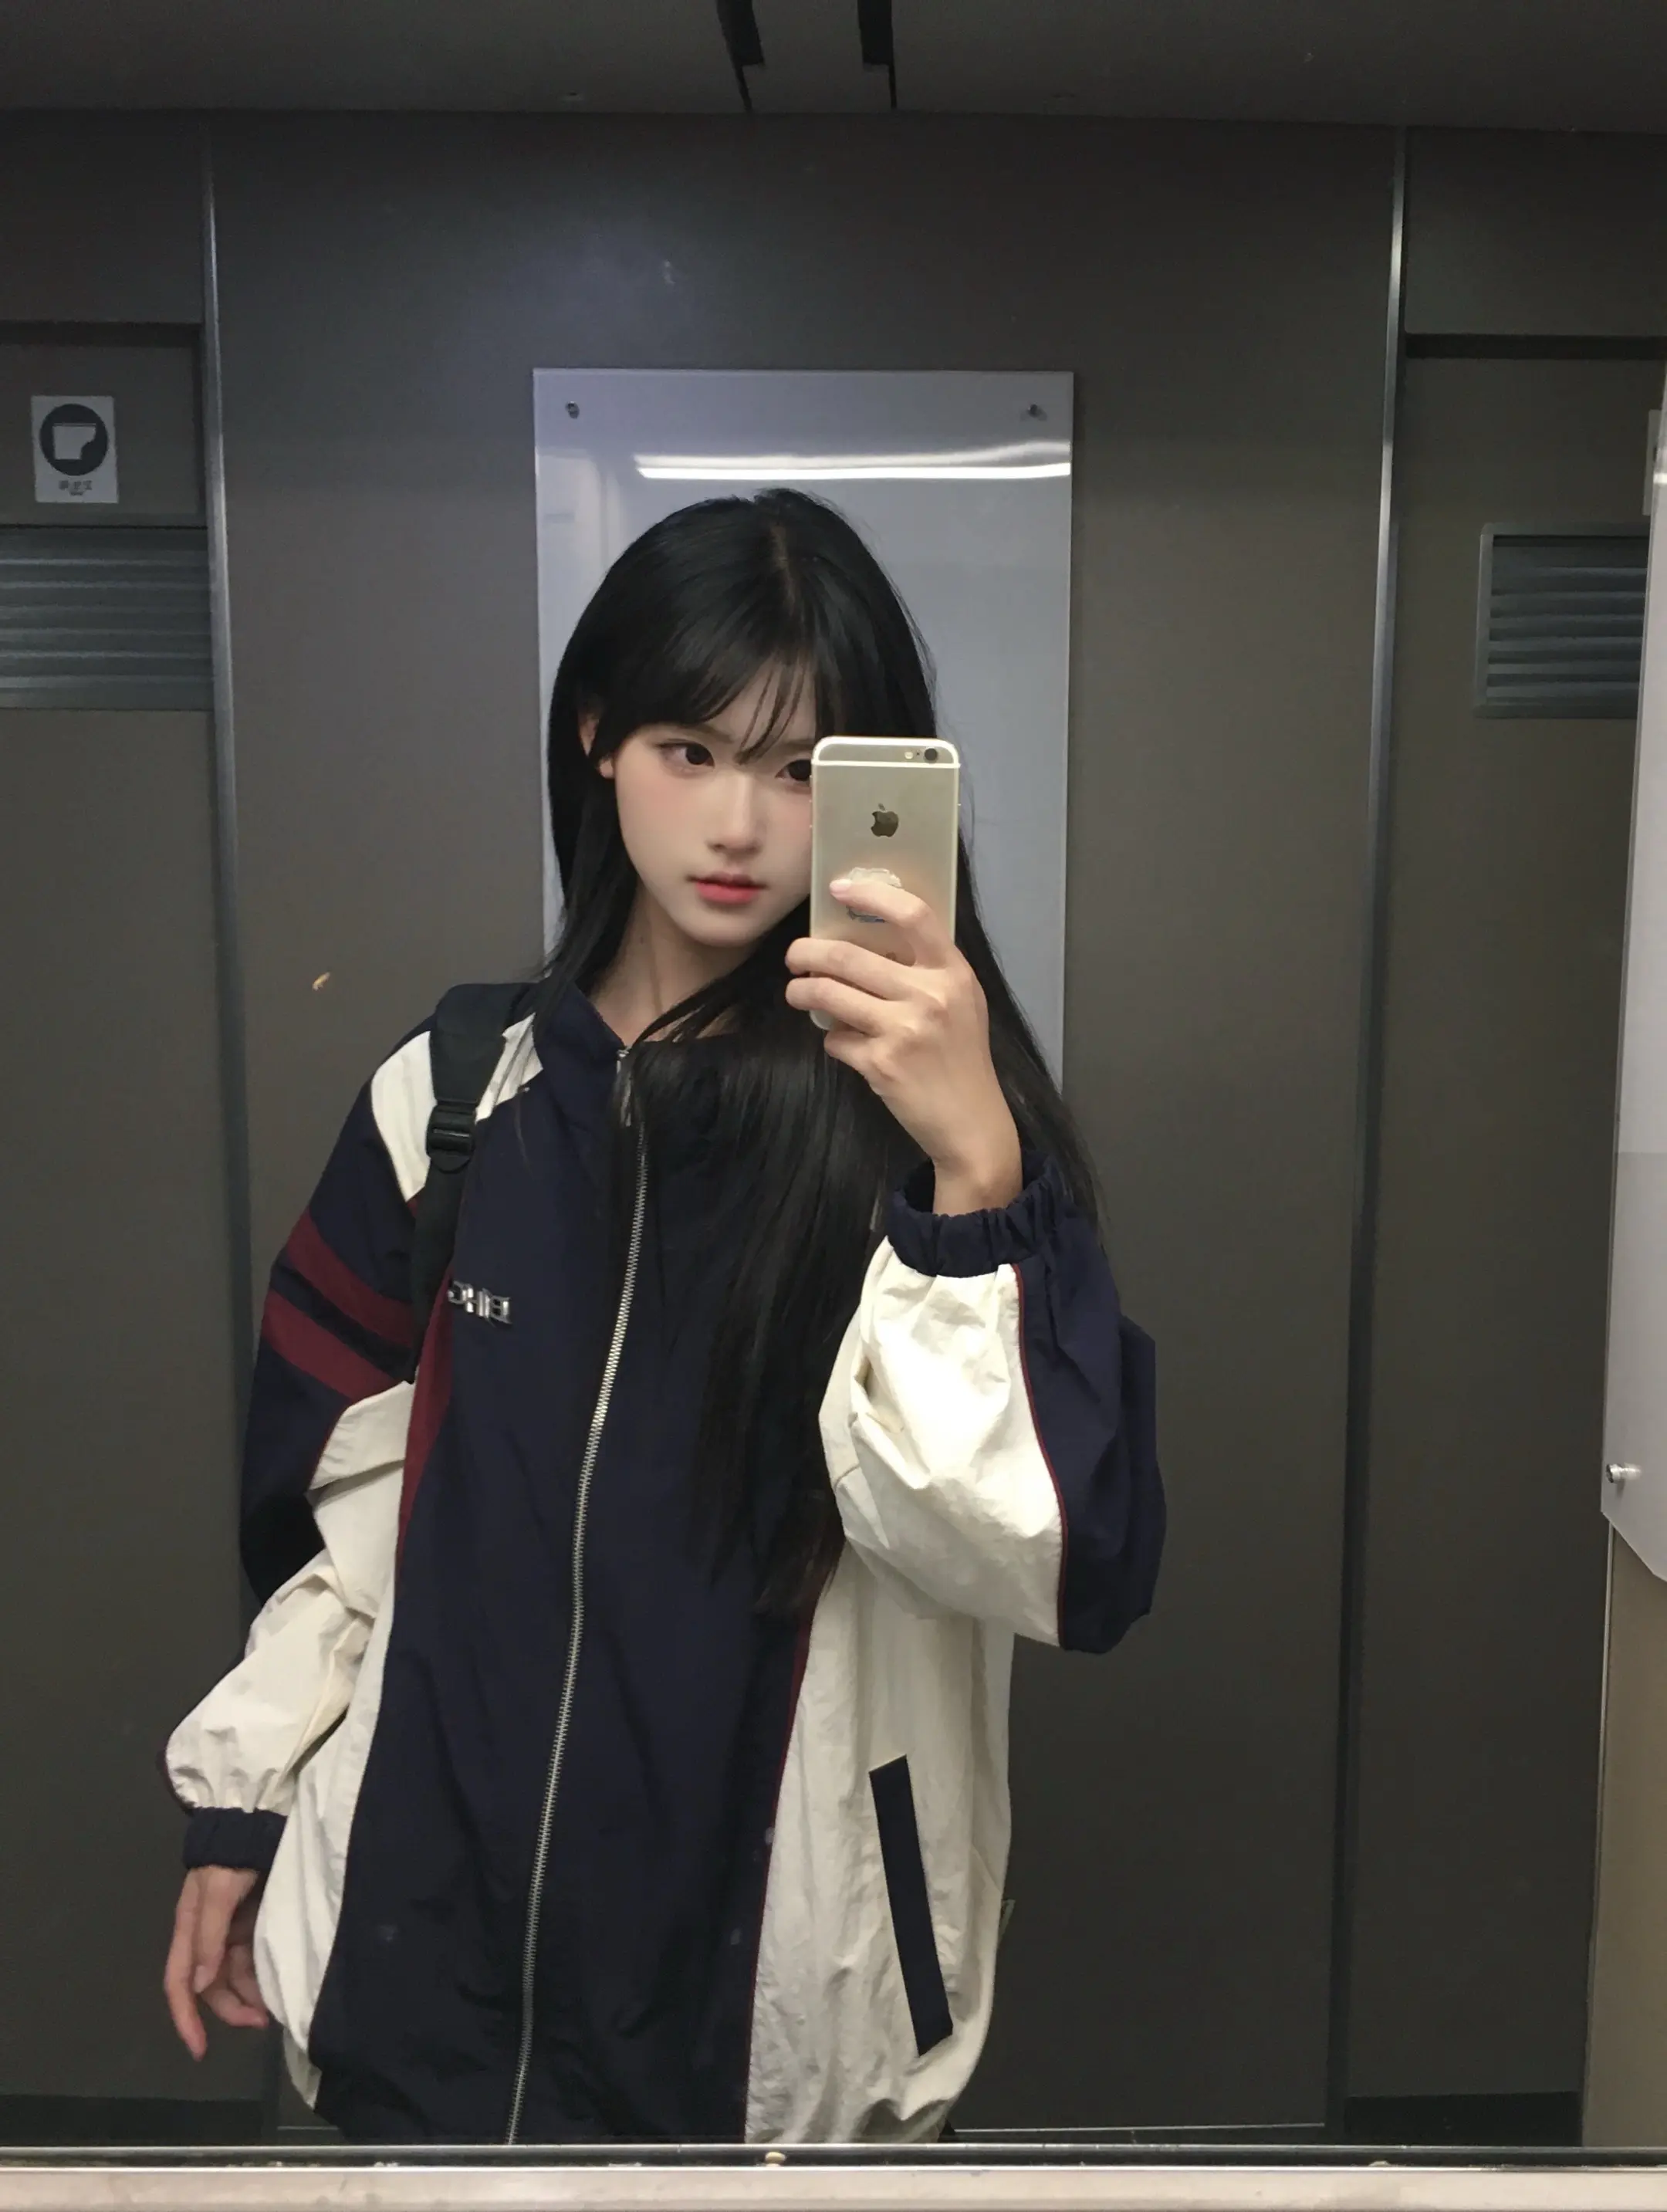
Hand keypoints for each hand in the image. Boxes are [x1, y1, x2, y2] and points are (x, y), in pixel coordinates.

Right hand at [164, 1865, 268, 2057]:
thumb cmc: (232, 1857)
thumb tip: (199, 1986)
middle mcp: (206, 1935)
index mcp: (189, 1930)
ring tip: (274, 2007)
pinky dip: (261, 1975)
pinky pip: (252, 1959)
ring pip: (235, 1975)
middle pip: (211, 1986)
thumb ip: (209, 1938)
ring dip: (250, 1994)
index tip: (200, 2050)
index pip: (178, 1983)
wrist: (256, 1821)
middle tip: (262, 2022)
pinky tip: (278, 1982)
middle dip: (231, 2008)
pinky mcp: (252, 1922)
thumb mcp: (218, 1892)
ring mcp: (230, 1930)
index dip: (185, 2018)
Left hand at [785, 878, 1022, 1214]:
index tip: (838, 889)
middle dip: (807, 952)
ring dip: (802, 991)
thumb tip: (867, 939)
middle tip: (794, 955)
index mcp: (953, 973)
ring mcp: (904, 1030)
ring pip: (829, 994)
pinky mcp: (880, 1064)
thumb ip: (926, 971)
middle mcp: (930, 996)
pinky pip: (835, 1039)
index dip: (870, 895)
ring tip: (797, 992)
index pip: (912, 914)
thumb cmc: (962, 1059)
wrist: (971, 1123)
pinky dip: (832, 1039)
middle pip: (848, 956)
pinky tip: (844, 1044)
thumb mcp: (962, 1003)